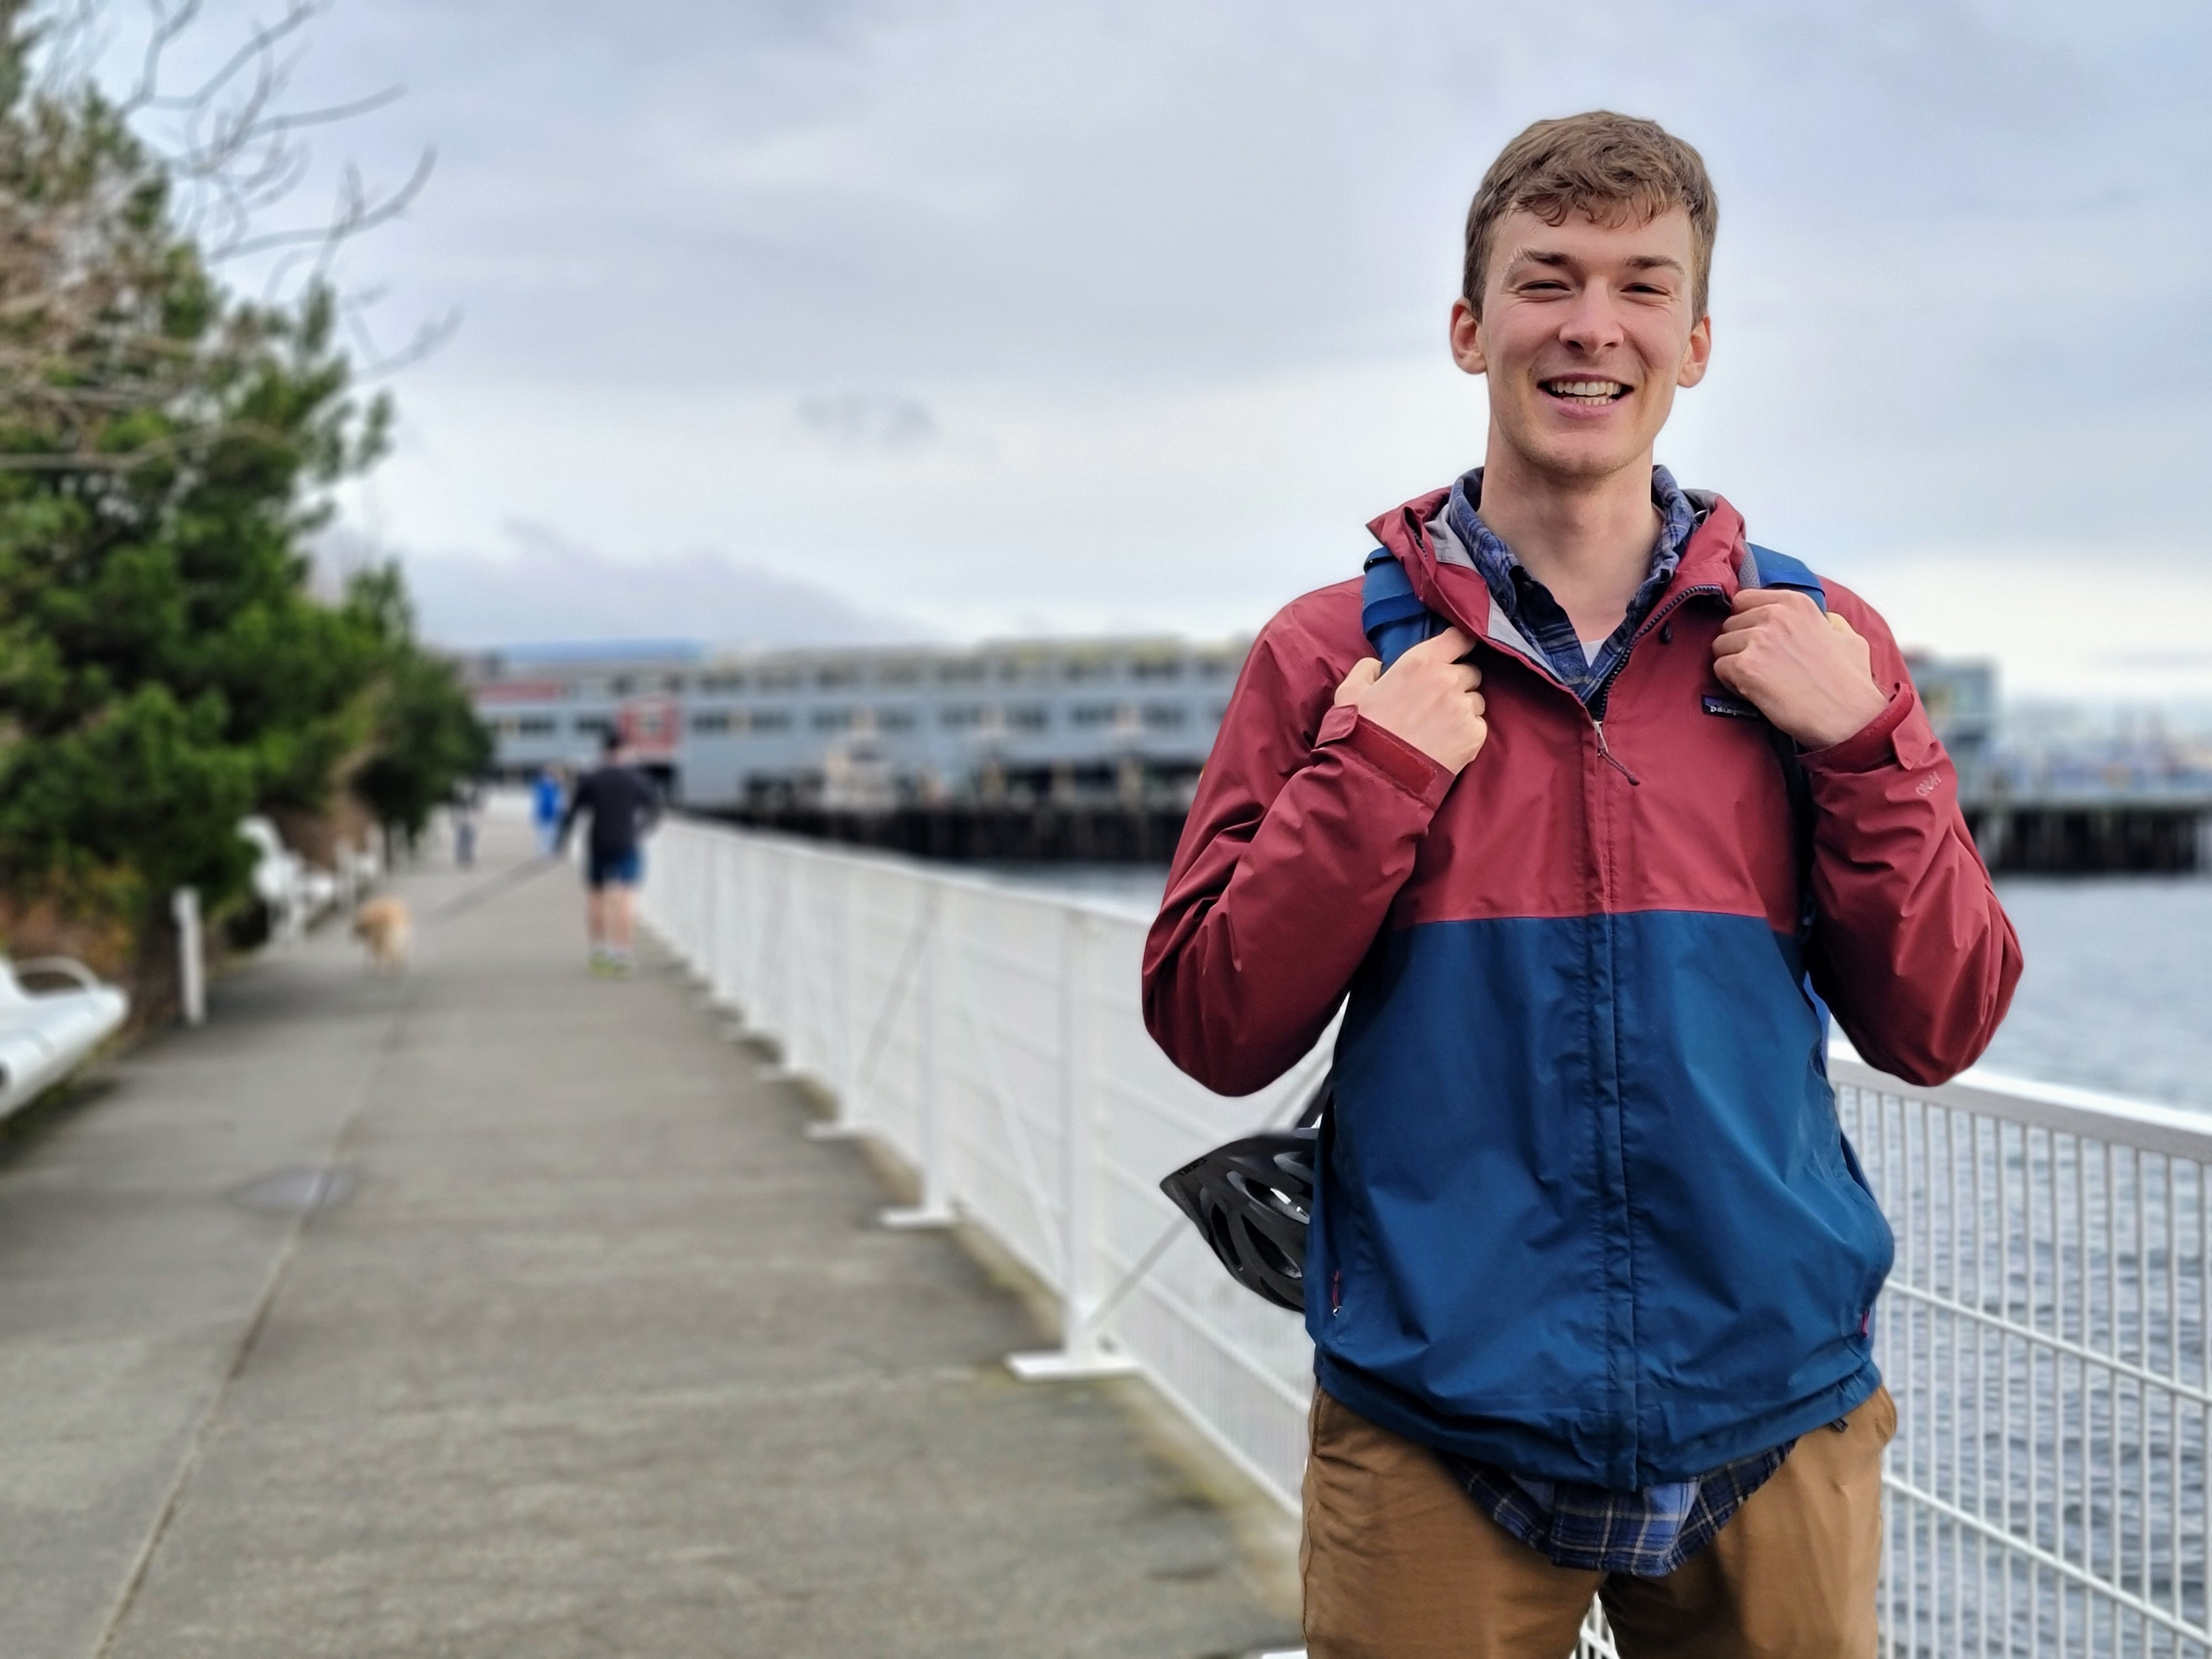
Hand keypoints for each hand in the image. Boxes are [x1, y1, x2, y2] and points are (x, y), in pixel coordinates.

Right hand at [1332, 626, 1487, 772]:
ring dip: (1464, 709)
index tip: (1455, 651)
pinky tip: (1445, 743)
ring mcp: (1464, 708)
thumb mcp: (1350, 693)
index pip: (1458, 637)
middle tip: (1437, 701)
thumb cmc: (1361, 733)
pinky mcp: (1474, 736)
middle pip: (1471, 671)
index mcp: (1421, 662)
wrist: (1376, 777)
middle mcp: (1448, 680)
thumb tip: (1377, 665)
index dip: (1459, 644)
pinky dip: (1467, 733)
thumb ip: (1367, 669)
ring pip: (1476, 700)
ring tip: (1439, 726)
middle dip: (1458, 682)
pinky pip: (1479, 726)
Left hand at [1711, 590, 1887, 748]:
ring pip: (1720, 646)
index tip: (1756, 639)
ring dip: (1733, 664)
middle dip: (1739, 645)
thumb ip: (1828, 622)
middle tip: (1761, 666)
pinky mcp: (1745, 667)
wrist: (1849, 718)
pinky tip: (1751, 691)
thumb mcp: (1848, 638)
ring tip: (1757, 680)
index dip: (1746, 621)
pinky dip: (1730, 682)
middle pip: (1730, 624)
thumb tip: (1822, 619)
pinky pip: (1719, 668)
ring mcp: (1758, 639)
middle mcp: (1774, 615)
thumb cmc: (1850, 683)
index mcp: (1796, 603)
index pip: (1744, 599)